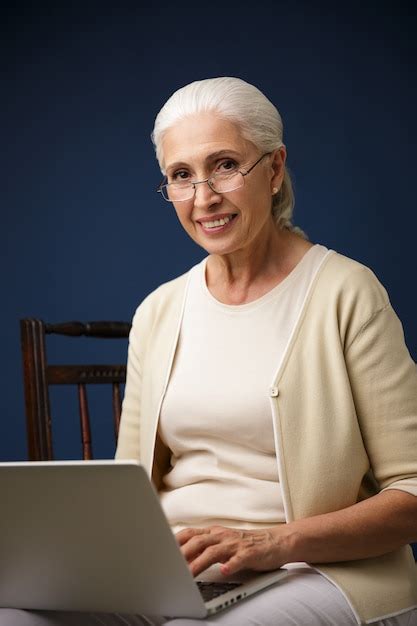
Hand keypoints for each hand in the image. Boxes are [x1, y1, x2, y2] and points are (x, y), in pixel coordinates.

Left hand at [176, 524, 290, 577]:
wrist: (277, 541)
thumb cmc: (247, 544)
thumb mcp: (223, 543)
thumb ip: (205, 548)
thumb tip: (182, 559)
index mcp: (215, 533)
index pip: (190, 533)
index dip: (175, 541)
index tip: (160, 549)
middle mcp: (223, 536)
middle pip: (198, 541)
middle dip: (182, 553)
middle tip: (169, 565)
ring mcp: (236, 544)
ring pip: (214, 551)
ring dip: (200, 562)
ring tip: (189, 574)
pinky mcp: (250, 553)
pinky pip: (239, 559)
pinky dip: (231, 565)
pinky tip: (225, 571)